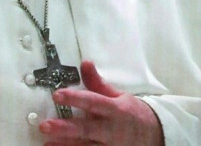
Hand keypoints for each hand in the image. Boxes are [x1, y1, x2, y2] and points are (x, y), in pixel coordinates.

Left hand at [39, 60, 163, 145]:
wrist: (155, 135)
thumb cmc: (131, 113)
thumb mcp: (118, 96)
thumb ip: (97, 83)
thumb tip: (85, 62)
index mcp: (114, 110)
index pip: (92, 102)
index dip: (74, 99)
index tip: (57, 95)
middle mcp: (111, 130)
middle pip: (86, 129)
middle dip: (65, 129)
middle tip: (45, 125)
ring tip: (47, 143)